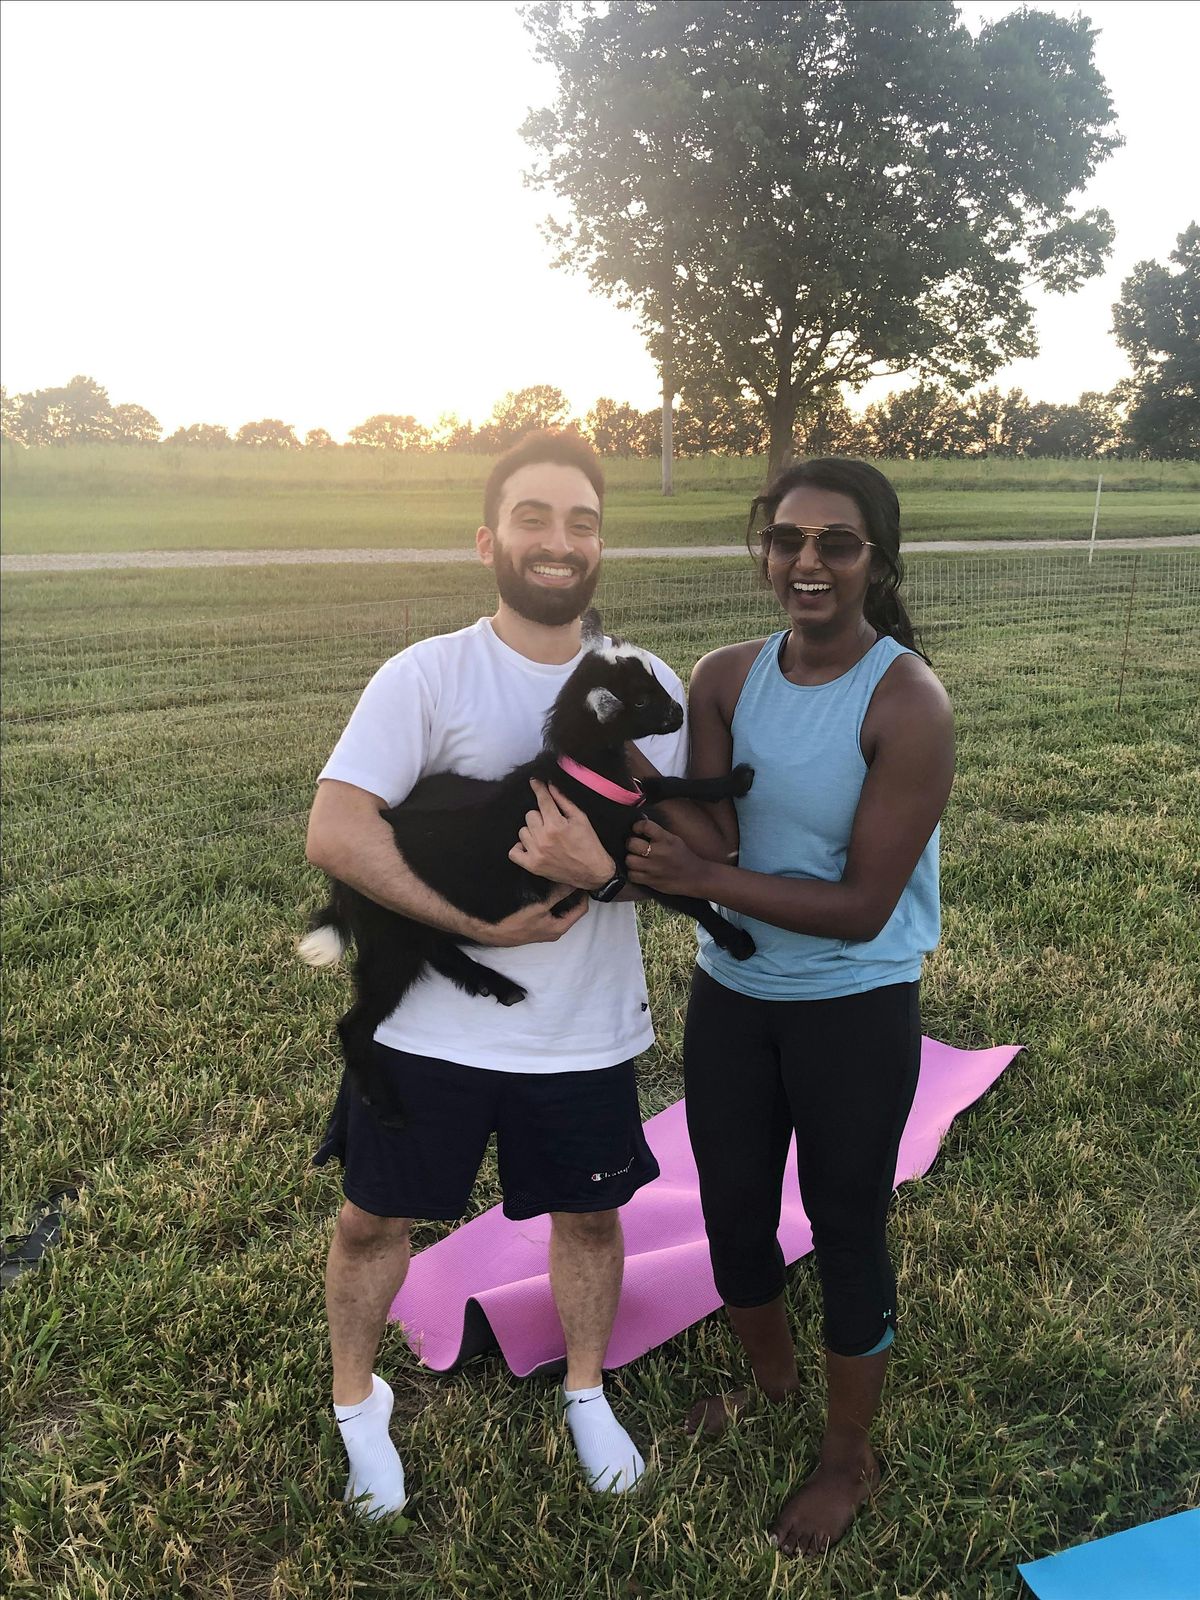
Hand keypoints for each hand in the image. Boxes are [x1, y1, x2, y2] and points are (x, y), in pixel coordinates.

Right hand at [471, 890, 588, 946]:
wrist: (493, 932)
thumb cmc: (516, 921)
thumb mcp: (540, 906)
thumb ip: (558, 894)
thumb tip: (572, 882)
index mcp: (560, 928)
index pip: (581, 909)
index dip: (583, 894)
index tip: (582, 880)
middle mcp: (555, 931)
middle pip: (572, 910)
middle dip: (574, 896)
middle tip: (573, 879)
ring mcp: (546, 929)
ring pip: (561, 911)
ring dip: (563, 898)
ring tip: (562, 882)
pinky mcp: (537, 926)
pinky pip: (552, 913)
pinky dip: (554, 902)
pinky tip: (548, 891)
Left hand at [507, 779, 615, 889]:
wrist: (593, 872)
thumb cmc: (589, 844)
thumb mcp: (581, 818)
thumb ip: (564, 801)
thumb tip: (551, 786)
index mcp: (556, 825)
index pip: (542, 800)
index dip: (538, 788)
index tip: (534, 781)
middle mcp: (543, 838)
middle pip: (530, 815)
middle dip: (540, 816)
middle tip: (551, 823)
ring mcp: (536, 853)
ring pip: (522, 831)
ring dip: (532, 832)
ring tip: (544, 837)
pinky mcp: (532, 866)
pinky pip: (514, 852)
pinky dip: (520, 848)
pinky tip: (531, 846)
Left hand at [625, 818, 709, 896]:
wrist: (696, 876)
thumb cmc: (683, 856)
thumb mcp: (674, 840)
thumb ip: (658, 833)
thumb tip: (642, 821)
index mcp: (666, 840)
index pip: (646, 826)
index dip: (638, 826)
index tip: (637, 829)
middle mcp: (659, 853)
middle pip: (632, 844)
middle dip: (631, 843)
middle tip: (635, 846)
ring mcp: (654, 868)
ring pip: (629, 860)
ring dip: (631, 859)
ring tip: (637, 859)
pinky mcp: (651, 881)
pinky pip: (632, 875)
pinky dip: (633, 873)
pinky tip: (639, 870)